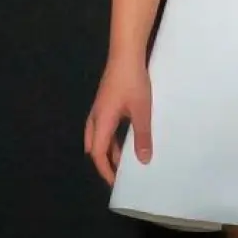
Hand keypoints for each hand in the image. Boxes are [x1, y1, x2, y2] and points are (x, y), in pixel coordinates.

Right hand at [84, 55, 152, 185]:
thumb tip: (143, 160)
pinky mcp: (105, 101)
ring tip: (123, 159)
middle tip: (117, 173)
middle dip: (103, 161)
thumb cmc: (133, 82)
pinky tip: (125, 137)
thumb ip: (142, 136)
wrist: (125, 54)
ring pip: (97, 136)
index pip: (98, 153)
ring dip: (108, 149)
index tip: (115, 182)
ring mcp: (99, 108)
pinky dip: (110, 137)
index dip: (105, 170)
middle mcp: (95, 117)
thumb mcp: (141, 111)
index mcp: (101, 121)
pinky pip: (103, 126)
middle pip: (94, 146)